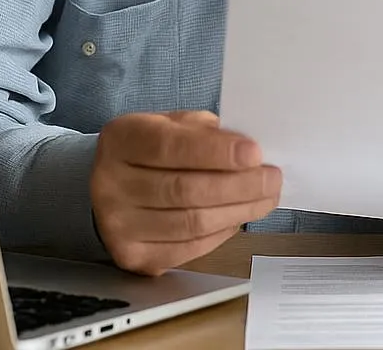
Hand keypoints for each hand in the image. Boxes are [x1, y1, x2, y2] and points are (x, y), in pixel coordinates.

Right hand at [91, 110, 281, 274]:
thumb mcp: (175, 125)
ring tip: (266, 198)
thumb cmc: (155, 150)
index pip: (170, 147)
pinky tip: (238, 217)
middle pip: (184, 190)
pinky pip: (188, 248)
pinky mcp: (132, 256)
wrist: (114, 186)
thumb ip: (207, 133)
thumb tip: (251, 154)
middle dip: (239, 185)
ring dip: (238, 211)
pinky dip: (221, 233)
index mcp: (122, 140)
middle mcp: (110, 184)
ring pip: (191, 223)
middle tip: (272, 179)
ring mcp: (117, 225)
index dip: (216, 152)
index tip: (255, 153)